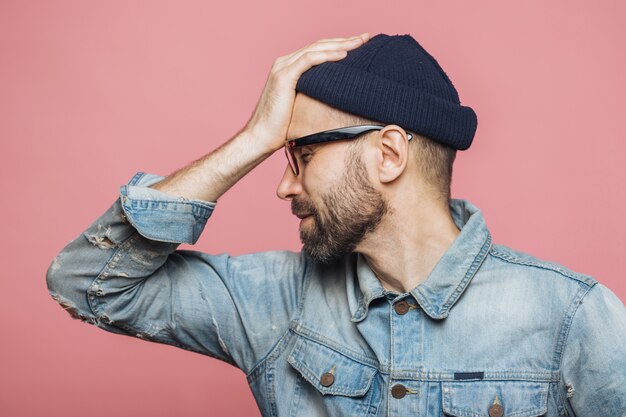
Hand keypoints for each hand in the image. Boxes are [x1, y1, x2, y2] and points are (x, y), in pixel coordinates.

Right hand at [243, 32, 369, 151]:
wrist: (261, 137)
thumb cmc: (282, 127)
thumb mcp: (303, 105)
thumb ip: (315, 94)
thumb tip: (338, 96)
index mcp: (288, 67)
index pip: (318, 50)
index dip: (339, 45)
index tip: (359, 45)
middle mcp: (284, 62)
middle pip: (319, 45)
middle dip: (344, 40)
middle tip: (366, 37)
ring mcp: (283, 67)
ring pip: (316, 49)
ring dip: (340, 44)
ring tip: (360, 43)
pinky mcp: (283, 76)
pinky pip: (309, 60)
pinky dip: (327, 56)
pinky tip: (344, 55)